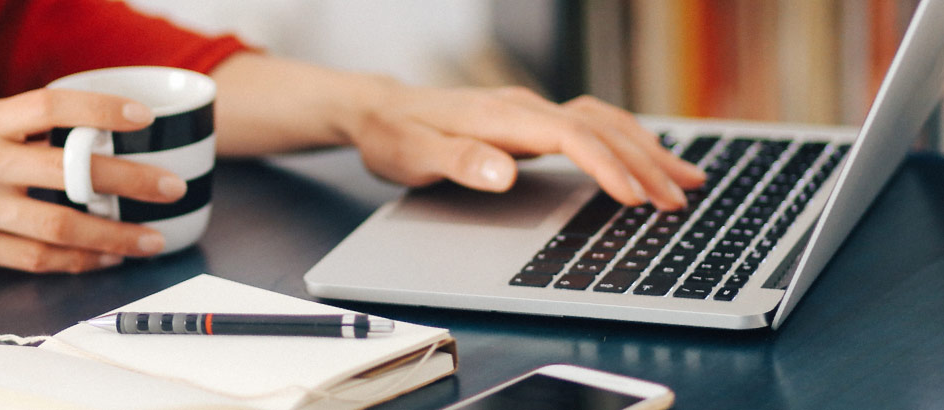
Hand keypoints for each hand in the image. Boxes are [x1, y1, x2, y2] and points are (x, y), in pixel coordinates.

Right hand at [0, 88, 186, 272]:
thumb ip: (18, 131)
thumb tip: (90, 134)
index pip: (49, 106)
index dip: (99, 110)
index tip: (143, 119)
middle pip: (68, 170)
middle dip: (129, 180)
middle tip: (170, 187)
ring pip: (59, 225)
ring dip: (112, 235)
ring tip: (149, 239)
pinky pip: (34, 259)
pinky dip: (75, 261)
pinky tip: (103, 259)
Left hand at [346, 85, 705, 209]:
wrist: (380, 111)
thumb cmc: (395, 136)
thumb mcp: (416, 156)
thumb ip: (460, 162)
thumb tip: (503, 171)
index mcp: (502, 116)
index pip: (572, 136)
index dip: (607, 167)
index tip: (636, 197)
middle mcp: (523, 107)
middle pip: (600, 127)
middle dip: (645, 163)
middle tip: (682, 199)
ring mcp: (529, 112)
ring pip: (603, 122)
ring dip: (646, 148)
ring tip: (687, 177)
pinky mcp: (530, 121)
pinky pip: (590, 124)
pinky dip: (624, 140)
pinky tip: (644, 157)